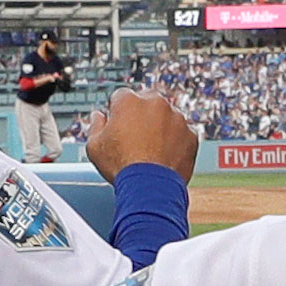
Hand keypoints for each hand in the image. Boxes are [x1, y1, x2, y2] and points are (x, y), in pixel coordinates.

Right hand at [83, 88, 198, 181]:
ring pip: (167, 117)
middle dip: (141, 116)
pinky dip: (176, 143)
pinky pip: (182, 134)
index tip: (118, 127)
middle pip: (147, 103)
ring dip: (160, 128)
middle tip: (136, 139)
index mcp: (129, 101)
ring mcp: (177, 118)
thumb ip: (96, 125)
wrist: (150, 188)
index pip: (121, 97)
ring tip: (151, 151)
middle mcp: (155, 103)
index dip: (118, 113)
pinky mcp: (191, 134)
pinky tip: (165, 157)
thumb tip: (98, 117)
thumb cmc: (121, 166)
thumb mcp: (94, 146)